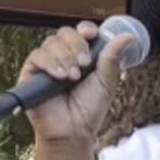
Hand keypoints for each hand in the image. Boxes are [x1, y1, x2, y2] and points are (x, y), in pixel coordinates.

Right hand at [19, 21, 135, 143]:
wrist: (74, 130)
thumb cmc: (90, 107)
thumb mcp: (106, 80)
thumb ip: (113, 57)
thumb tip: (130, 35)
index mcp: (82, 55)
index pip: (81, 32)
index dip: (86, 29)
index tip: (92, 34)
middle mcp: (63, 56)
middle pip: (65, 33)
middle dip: (77, 45)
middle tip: (86, 63)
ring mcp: (46, 64)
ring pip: (51, 42)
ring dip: (66, 56)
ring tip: (74, 76)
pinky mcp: (30, 73)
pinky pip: (36, 56)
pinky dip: (50, 63)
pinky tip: (61, 76)